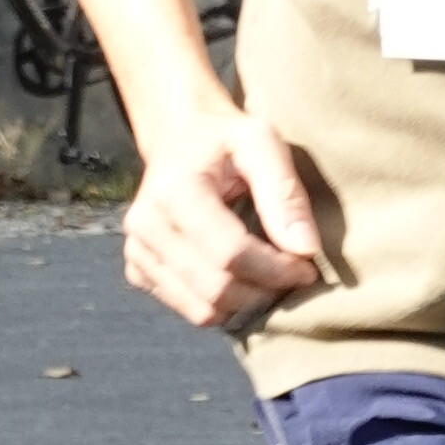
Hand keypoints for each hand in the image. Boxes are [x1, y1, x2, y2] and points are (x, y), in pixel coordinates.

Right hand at [121, 95, 328, 330]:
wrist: (178, 134)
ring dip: (247, 305)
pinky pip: (189, 310)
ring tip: (271, 280)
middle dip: (265, 291)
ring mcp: (137, 251)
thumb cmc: (224, 137)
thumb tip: (305, 249)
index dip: (276, 270)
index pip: (230, 254)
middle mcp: (145, 226)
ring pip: (202, 309)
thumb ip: (284, 192)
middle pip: (216, 288)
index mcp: (173, 191)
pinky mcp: (138, 269)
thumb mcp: (261, 142)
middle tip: (295, 277)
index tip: (308, 267)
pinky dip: (223, 305)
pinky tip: (242, 280)